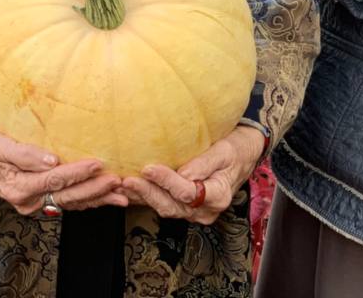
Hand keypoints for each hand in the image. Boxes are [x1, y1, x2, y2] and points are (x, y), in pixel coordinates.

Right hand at [0, 129, 126, 214]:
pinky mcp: (41, 200)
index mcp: (19, 188)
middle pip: (67, 196)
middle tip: (118, 182)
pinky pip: (68, 202)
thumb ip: (26, 154)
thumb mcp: (1, 146)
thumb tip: (51, 160)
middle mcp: (28, 201)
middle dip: (94, 190)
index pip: (54, 180)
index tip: (98, 163)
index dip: (77, 173)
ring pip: (71, 203)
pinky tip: (105, 198)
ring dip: (97, 200)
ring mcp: (35, 203)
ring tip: (121, 195)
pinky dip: (88, 201)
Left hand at [121, 125, 265, 225]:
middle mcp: (204, 211)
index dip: (167, 181)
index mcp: (218, 196)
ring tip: (121, 185)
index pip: (187, 193)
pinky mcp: (183, 207)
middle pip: (172, 206)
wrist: (241, 157)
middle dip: (147, 193)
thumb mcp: (224, 151)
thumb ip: (205, 163)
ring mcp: (193, 212)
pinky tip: (128, 190)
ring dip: (142, 197)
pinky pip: (162, 204)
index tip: (148, 167)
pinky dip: (144, 198)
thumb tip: (184, 173)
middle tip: (127, 180)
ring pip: (164, 208)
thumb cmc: (234, 150)